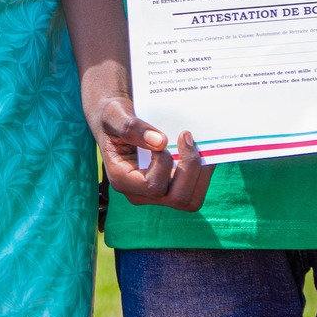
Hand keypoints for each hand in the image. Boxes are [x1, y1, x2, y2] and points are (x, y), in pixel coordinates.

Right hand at [91, 94, 212, 211]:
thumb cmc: (113, 117)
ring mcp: (156, 194)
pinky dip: (203, 174)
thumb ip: (131, 128)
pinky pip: (194, 192)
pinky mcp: (169, 189)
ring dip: (201, 174)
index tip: (163, 137)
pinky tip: (200, 151)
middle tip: (186, 136)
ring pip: (190, 201)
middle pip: (177, 198)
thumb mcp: (114, 115)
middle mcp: (139, 193)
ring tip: (198, 146)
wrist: (116, 121)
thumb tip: (161, 142)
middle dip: (190, 168)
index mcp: (121, 179)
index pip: (152, 186)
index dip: (164, 163)